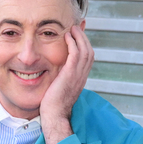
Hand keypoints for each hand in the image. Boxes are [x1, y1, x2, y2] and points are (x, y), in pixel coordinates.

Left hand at [40, 24, 93, 143]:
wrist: (54, 115)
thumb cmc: (53, 106)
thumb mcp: (60, 89)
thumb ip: (62, 79)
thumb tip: (56, 74)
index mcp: (80, 79)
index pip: (87, 59)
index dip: (84, 46)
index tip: (78, 36)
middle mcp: (82, 76)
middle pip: (89, 52)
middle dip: (84, 38)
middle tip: (76, 28)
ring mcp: (78, 76)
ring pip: (85, 51)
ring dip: (79, 37)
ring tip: (72, 28)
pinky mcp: (70, 75)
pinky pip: (75, 54)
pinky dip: (73, 43)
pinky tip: (67, 36)